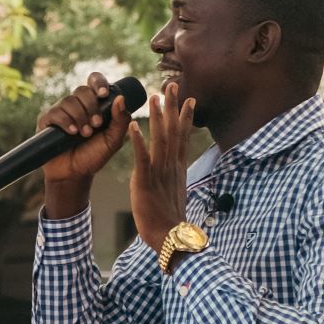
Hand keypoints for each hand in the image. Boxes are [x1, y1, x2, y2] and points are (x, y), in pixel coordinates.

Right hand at [37, 72, 132, 183]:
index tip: (104, 94)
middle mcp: (76, 104)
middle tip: (96, 124)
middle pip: (82, 90)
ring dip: (80, 117)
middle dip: (91, 106)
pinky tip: (72, 133)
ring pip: (69, 101)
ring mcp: (61, 111)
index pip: (94, 81)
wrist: (74, 174)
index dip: (99, 82)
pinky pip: (55, 112)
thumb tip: (121, 98)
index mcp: (93, 104)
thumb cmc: (94, 156)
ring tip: (84, 134)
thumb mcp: (113, 140)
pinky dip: (66, 121)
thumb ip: (121, 121)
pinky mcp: (46, 121)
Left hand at [128, 82, 195, 252]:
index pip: (183, 137)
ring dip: (157, 116)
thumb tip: (175, 172)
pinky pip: (142, 158)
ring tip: (154, 96)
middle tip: (171, 84)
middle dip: (173, 107)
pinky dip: (138, 141)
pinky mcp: (145, 181)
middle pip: (173, 131)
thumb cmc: (170, 220)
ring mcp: (159, 172)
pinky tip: (134, 125)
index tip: (189, 98)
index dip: (185, 117)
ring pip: (160, 138)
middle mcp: (171, 166)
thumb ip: (173, 179)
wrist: (171, 238)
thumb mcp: (174, 193)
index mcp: (177, 168)